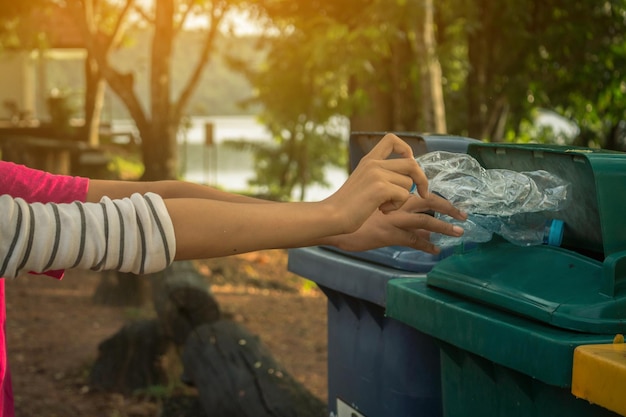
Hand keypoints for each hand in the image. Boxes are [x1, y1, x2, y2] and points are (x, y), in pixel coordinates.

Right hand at [324, 133, 428, 233]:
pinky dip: (396, 206)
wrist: (332, 215)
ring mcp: (377, 174)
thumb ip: (381, 175)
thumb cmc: (347, 205)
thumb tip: (409, 178)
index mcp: (368, 160)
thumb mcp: (363, 182)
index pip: (392, 139)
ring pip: (408, 183)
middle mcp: (374, 163)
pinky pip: (404, 195)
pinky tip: (382, 210)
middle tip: (422, 193)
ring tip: (384, 206)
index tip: (410, 162)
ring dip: (402, 199)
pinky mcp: (380, 188)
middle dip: (421, 179)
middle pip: (411, 163)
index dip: (406, 149)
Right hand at [329, 192, 466, 254]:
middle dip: (448, 205)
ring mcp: (393, 216)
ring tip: (460, 231)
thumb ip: (381, 197)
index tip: (435, 193)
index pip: (414, 181)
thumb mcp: (364, 196)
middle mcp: (393, 199)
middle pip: (428, 198)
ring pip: (427, 219)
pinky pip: (414, 239)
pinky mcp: (389, 232)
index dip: (429, 187)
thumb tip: (395, 199)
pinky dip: (427, 245)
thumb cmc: (343, 208)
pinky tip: (436, 250)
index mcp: (387, 186)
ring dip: (445, 226)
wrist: (332, 218)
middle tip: (463, 213)